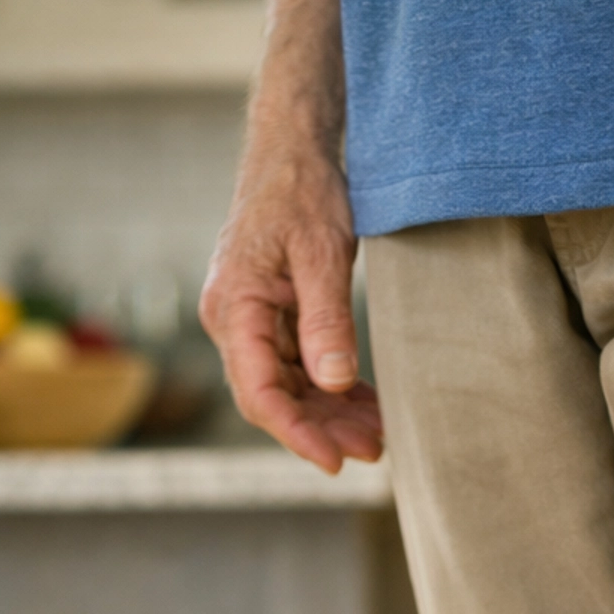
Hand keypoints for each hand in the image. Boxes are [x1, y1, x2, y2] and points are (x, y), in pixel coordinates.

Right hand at [200, 149, 382, 475]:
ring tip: (379, 436)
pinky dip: (334, 391)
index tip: (337, 461)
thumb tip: (333, 383)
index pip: (259, 392)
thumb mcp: (322, 252)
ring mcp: (253, 324)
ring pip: (290, 390)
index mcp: (233, 307)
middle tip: (376, 451)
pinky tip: (367, 407)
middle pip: (275, 399)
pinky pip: (301, 369)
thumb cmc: (302, 191)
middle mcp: (233, 322)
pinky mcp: (274, 321)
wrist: (293, 152)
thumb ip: (326, 319)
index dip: (297, 433)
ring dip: (332, 416)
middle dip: (323, 431)